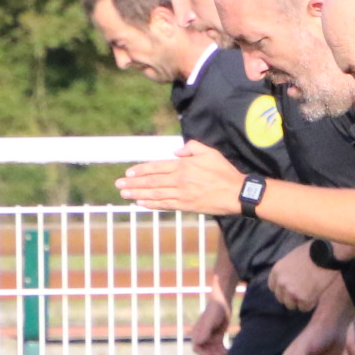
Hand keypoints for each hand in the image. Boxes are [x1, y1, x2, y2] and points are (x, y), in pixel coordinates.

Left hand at [115, 140, 244, 216]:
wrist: (235, 193)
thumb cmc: (224, 172)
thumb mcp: (209, 152)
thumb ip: (191, 148)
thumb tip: (176, 152)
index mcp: (183, 166)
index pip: (156, 167)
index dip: (140, 170)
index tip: (128, 172)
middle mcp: (179, 180)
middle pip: (151, 181)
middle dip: (133, 183)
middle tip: (119, 184)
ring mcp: (181, 194)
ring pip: (155, 194)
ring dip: (137, 194)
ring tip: (125, 194)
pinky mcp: (186, 206)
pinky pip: (164, 205)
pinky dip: (151, 205)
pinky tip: (141, 204)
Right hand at [187, 294, 230, 354]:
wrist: (222, 303)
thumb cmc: (214, 311)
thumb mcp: (209, 322)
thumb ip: (204, 332)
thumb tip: (198, 342)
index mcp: (197, 333)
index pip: (196, 348)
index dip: (202, 354)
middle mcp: (203, 337)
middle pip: (206, 351)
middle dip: (213, 354)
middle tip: (222, 354)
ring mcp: (211, 337)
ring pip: (213, 351)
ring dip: (219, 354)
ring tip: (226, 352)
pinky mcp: (218, 337)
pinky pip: (219, 347)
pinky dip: (223, 350)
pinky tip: (229, 350)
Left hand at [265, 243, 331, 313]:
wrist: (325, 255)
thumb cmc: (312, 252)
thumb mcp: (292, 258)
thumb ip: (287, 270)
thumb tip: (289, 278)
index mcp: (277, 271)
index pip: (273, 287)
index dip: (282, 289)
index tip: (289, 289)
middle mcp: (281, 283)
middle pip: (281, 298)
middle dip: (290, 297)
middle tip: (302, 293)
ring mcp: (292, 292)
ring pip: (291, 305)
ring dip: (299, 302)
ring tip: (309, 294)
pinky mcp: (303, 299)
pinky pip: (304, 308)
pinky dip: (310, 304)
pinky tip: (316, 295)